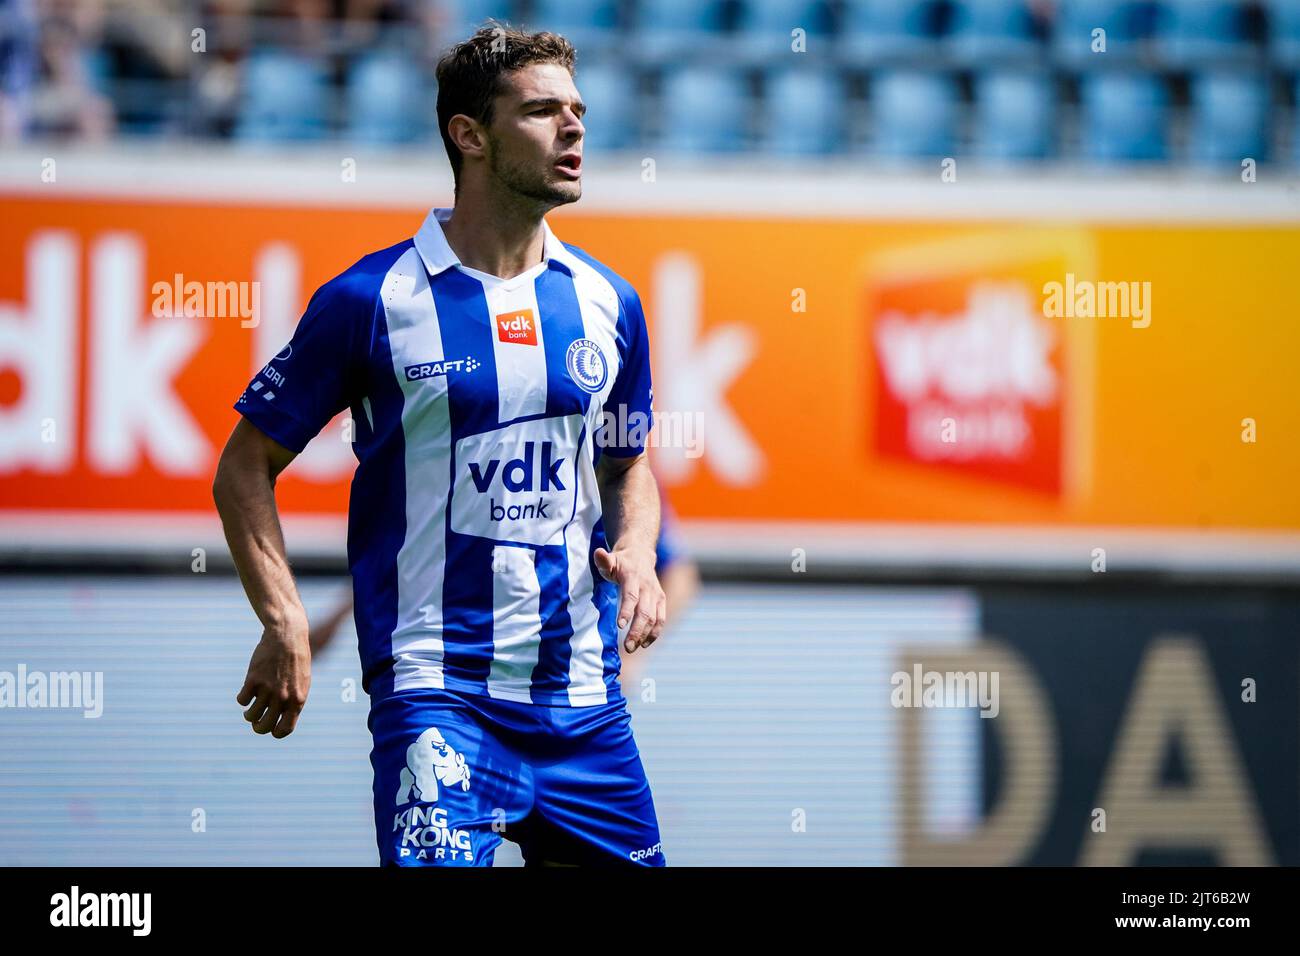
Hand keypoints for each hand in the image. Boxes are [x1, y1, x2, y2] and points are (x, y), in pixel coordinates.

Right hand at [236, 617, 311, 738]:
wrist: (288, 636)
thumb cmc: (296, 659)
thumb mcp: (301, 682)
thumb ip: (293, 700)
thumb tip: (281, 718)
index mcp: (298, 700)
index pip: (284, 729)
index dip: (275, 732)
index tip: (270, 728)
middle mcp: (283, 698)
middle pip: (264, 727)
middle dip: (258, 727)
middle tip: (255, 721)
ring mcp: (268, 689)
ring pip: (251, 716)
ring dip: (248, 715)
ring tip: (249, 708)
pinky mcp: (253, 679)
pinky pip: (242, 700)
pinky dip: (242, 698)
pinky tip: (246, 691)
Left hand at [593, 545, 665, 653]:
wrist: (641, 554)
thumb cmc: (621, 561)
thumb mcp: (611, 559)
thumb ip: (604, 560)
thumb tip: (598, 553)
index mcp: (633, 576)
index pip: (631, 595)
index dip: (627, 610)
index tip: (620, 625)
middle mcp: (647, 586)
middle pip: (645, 611)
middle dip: (637, 630)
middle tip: (627, 646)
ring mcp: (656, 593)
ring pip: (654, 618)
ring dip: (645, 635)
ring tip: (633, 647)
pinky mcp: (661, 600)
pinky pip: (661, 618)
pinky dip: (655, 632)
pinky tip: (644, 644)